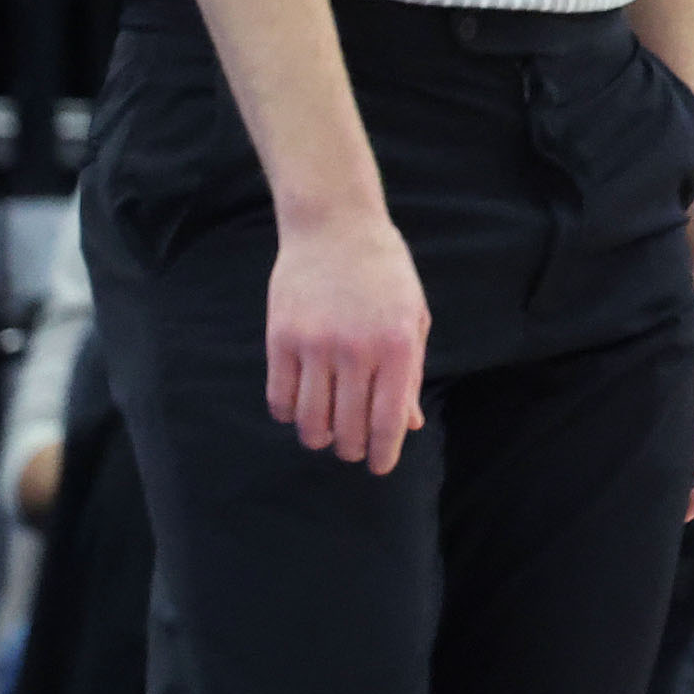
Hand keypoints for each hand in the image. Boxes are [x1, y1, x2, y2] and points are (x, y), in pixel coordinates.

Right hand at [264, 207, 430, 471]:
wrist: (335, 226)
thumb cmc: (385, 273)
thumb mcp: (413, 317)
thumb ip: (410, 374)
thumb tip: (408, 425)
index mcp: (398, 346)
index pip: (389, 420)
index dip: (384, 453)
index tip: (380, 467)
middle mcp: (357, 350)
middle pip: (349, 427)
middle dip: (352, 449)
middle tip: (352, 449)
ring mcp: (315, 345)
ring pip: (311, 420)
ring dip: (319, 437)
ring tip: (326, 434)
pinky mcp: (280, 338)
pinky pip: (280, 397)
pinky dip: (288, 414)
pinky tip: (299, 409)